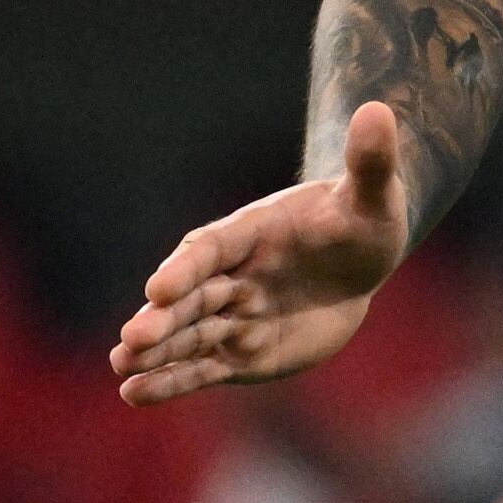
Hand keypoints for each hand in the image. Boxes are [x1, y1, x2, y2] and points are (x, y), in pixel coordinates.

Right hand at [112, 103, 412, 403]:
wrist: (360, 259)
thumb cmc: (363, 218)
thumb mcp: (373, 193)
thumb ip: (370, 160)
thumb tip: (380, 109)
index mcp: (250, 231)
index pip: (211, 249)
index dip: (186, 268)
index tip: (160, 287)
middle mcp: (231, 274)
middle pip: (190, 298)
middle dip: (162, 319)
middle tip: (132, 339)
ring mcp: (234, 315)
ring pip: (190, 335)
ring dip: (157, 353)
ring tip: (121, 368)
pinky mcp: (243, 352)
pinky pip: (204, 367)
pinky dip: (172, 380)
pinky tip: (136, 394)